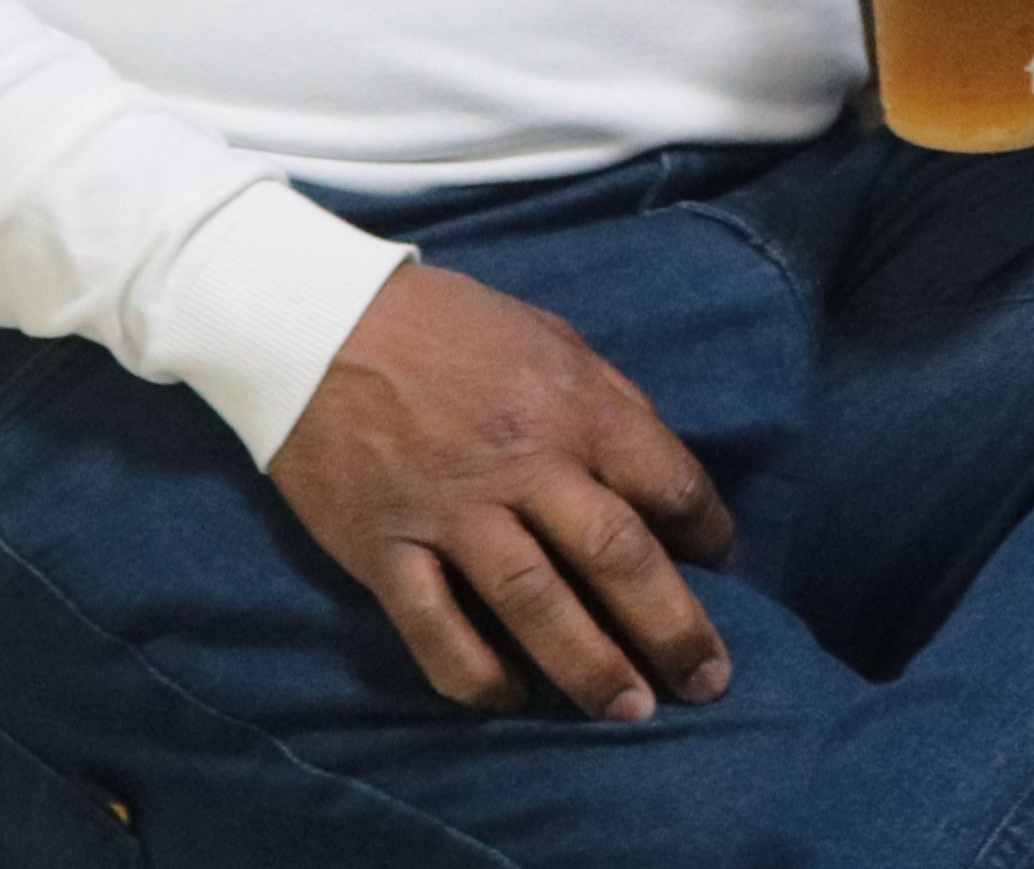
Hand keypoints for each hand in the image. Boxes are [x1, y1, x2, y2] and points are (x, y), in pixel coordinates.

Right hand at [266, 264, 735, 720]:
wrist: (313, 321)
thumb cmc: (444, 325)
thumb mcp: (547, 336)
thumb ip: (607, 402)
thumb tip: (660, 477)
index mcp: (573, 404)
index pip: (667, 480)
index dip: (707, 529)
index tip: (720, 562)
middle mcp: (522, 462)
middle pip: (617, 555)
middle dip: (673, 627)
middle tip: (707, 682)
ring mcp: (451, 511)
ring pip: (536, 604)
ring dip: (591, 665)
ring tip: (631, 711)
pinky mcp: (385, 548)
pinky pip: (436, 629)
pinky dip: (477, 675)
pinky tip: (511, 697)